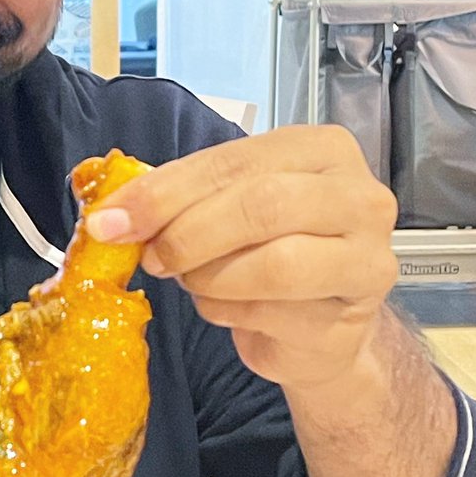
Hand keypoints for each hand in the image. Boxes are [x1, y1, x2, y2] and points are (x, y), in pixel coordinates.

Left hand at [87, 126, 399, 390]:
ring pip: (273, 265)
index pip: (234, 162)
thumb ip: (174, 201)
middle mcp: (358, 197)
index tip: (110, 221)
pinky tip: (225, 307)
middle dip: (187, 234)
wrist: (314, 326)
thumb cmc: (265, 250)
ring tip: (192, 280)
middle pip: (261, 205)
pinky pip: (271, 313)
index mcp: (321, 150)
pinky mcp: (351, 320)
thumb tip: (108, 217)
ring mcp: (367, 260)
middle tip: (151, 258)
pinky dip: (226, 312)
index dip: (165, 192)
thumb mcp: (220, 207)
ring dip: (209, 277)